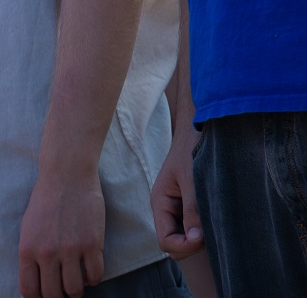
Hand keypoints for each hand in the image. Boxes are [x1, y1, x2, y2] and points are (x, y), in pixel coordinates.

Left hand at [18, 166, 105, 297]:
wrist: (66, 176)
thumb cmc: (45, 200)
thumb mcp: (28, 227)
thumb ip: (31, 254)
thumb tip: (36, 280)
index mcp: (27, 248)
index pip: (29, 290)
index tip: (43, 296)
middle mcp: (47, 253)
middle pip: (53, 295)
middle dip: (58, 296)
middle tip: (61, 290)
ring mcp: (71, 250)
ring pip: (75, 290)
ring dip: (76, 290)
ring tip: (75, 280)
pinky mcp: (92, 245)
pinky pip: (96, 276)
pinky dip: (93, 278)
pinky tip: (89, 270)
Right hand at [152, 122, 204, 260]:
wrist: (198, 131)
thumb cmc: (192, 151)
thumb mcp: (192, 180)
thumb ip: (192, 209)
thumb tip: (195, 238)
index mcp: (160, 203)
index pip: (165, 240)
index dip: (184, 245)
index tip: (203, 237)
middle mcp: (167, 209)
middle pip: (175, 243)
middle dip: (192, 245)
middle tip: (212, 234)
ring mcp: (179, 209)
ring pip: (186, 238)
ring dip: (200, 239)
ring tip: (217, 227)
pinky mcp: (191, 206)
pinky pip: (195, 229)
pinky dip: (205, 231)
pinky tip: (218, 222)